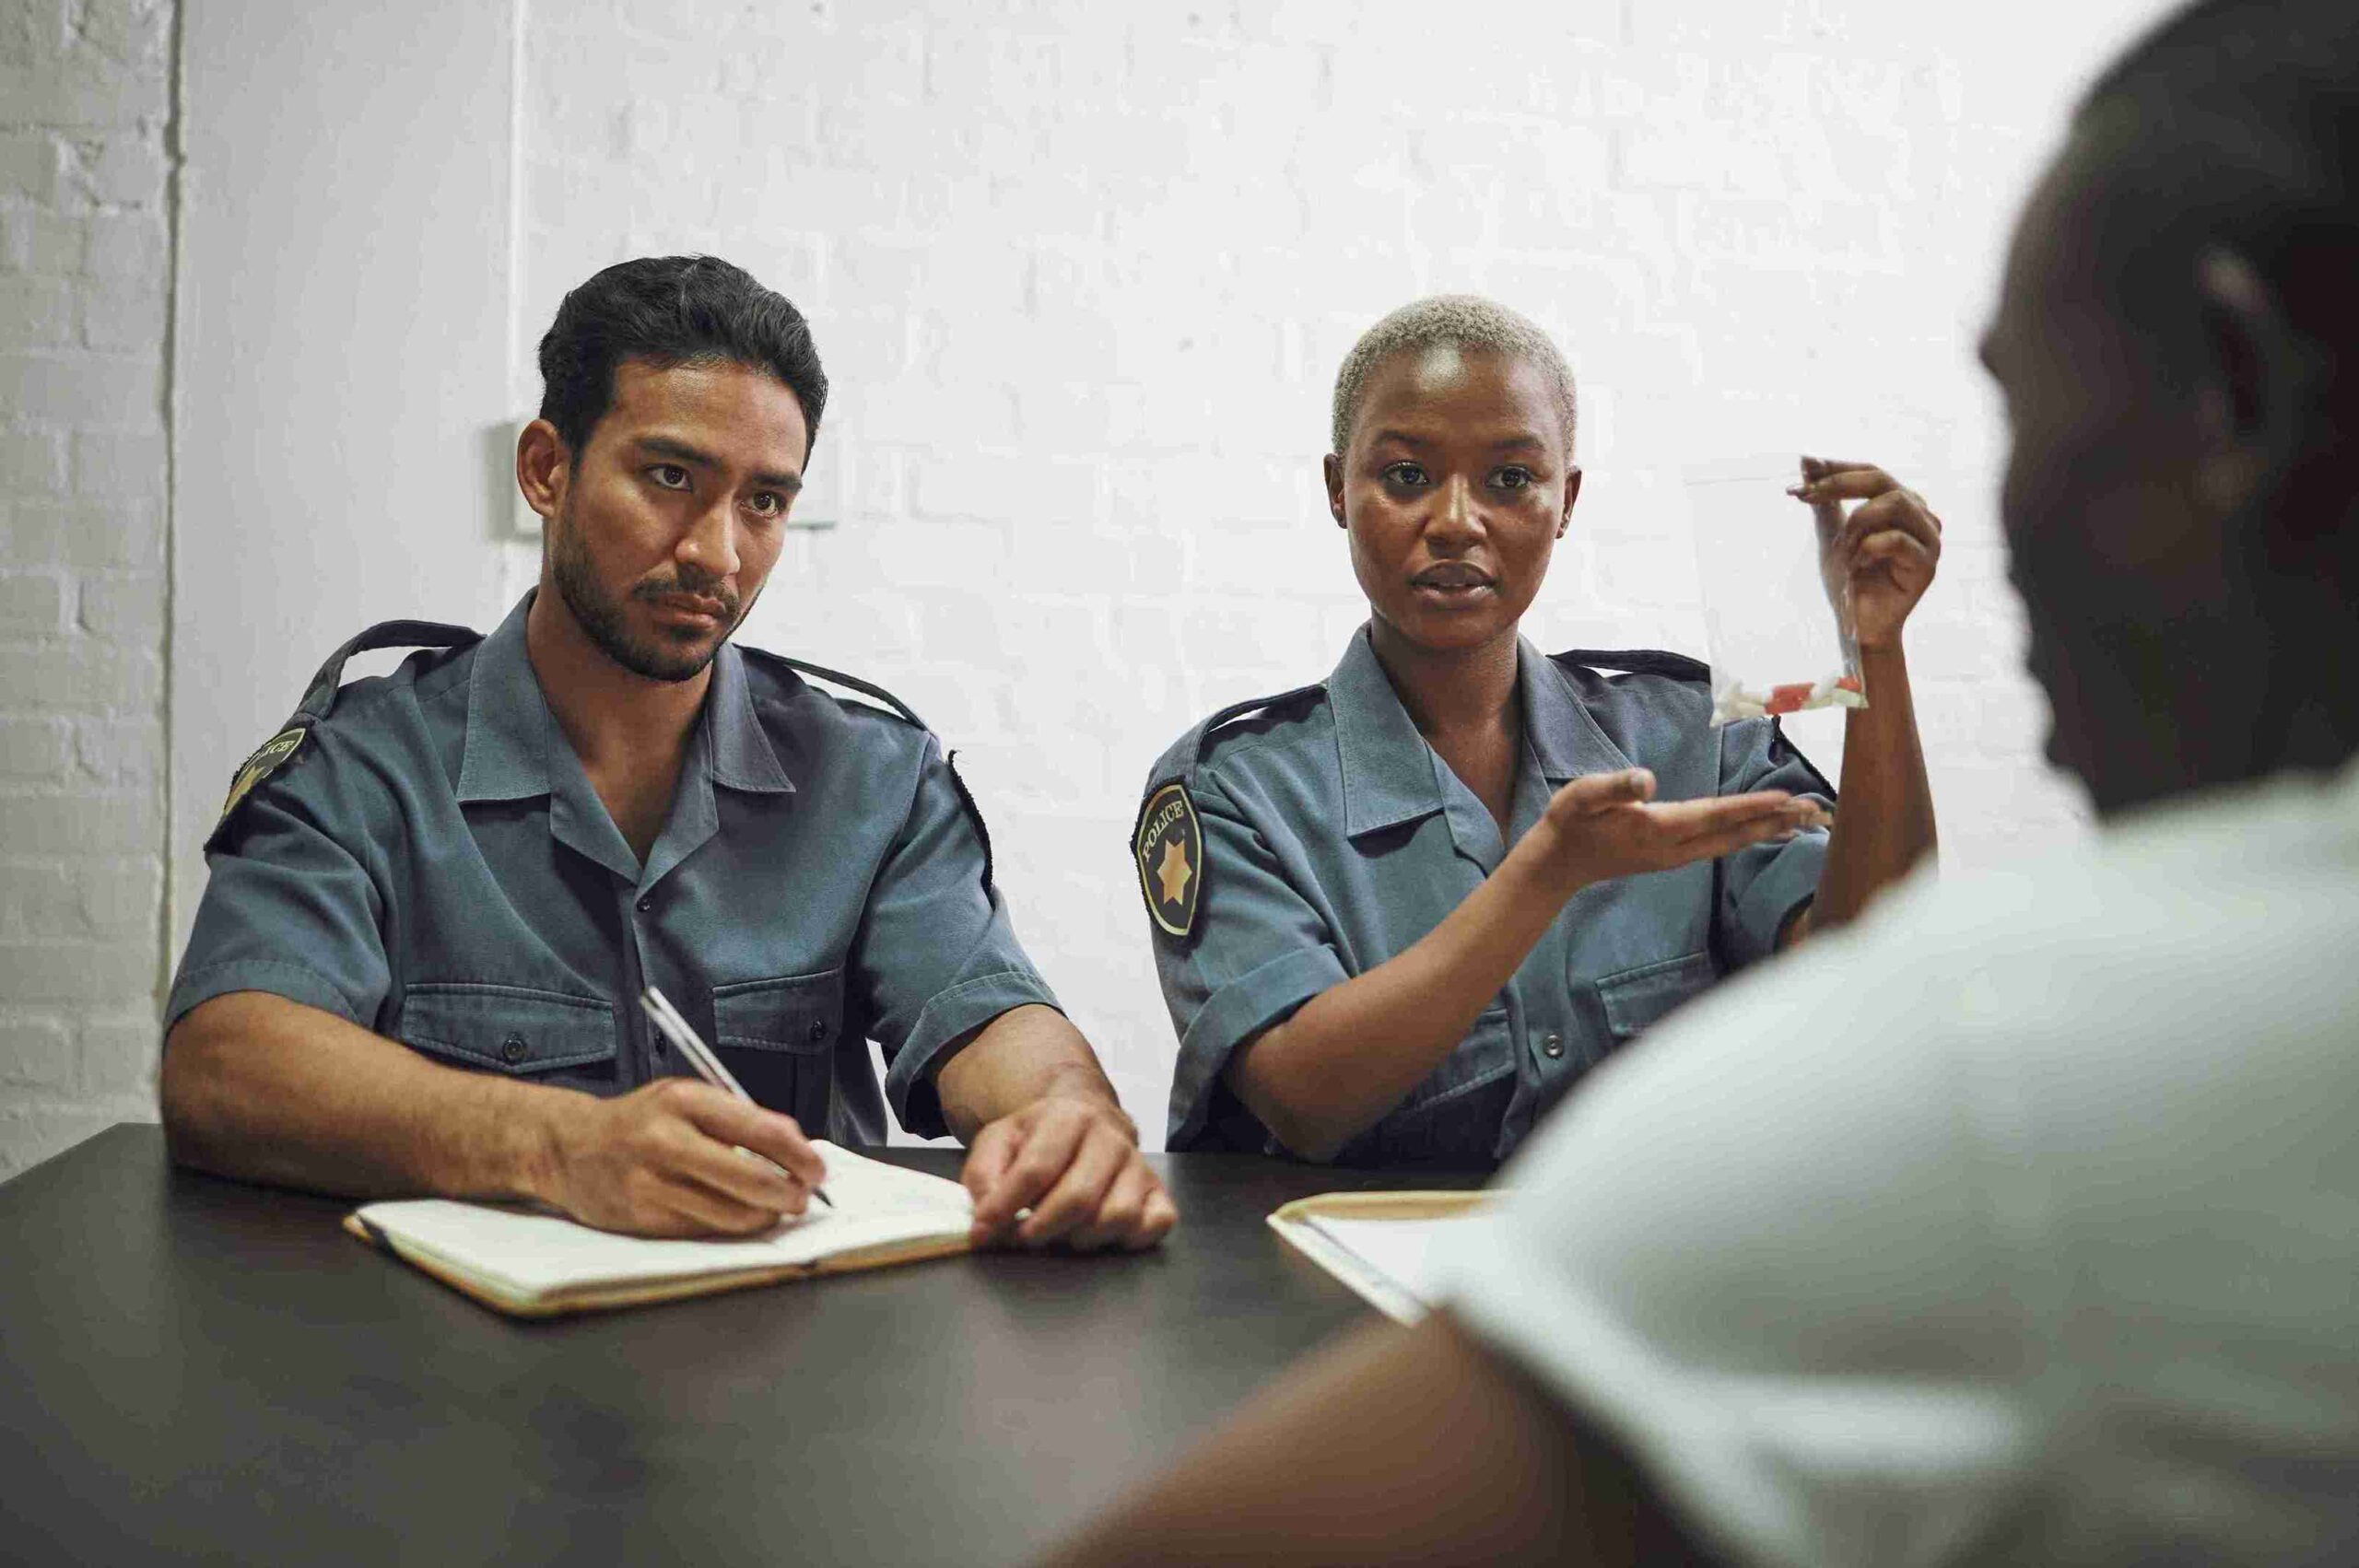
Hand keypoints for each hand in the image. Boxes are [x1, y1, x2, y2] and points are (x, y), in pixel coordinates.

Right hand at [539, 1077, 828, 1237]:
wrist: (569, 1147)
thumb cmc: (641, 1121)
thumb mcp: (687, 1100)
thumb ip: (739, 1120)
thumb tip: (796, 1148)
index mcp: (685, 1101)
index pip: (760, 1130)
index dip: (799, 1155)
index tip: (817, 1167)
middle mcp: (666, 1141)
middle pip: (750, 1179)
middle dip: (789, 1193)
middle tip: (803, 1196)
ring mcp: (652, 1183)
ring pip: (731, 1214)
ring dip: (765, 1216)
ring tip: (775, 1208)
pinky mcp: (643, 1219)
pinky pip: (704, 1231)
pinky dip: (731, 1228)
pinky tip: (739, 1217)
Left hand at [961, 1092, 1177, 1251]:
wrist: (1085, 1123)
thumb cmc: (1037, 1140)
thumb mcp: (999, 1142)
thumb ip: (984, 1177)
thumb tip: (984, 1223)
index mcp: (1068, 1117)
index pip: (1036, 1169)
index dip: (1005, 1207)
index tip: (983, 1233)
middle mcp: (1111, 1138)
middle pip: (1078, 1198)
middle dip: (1043, 1229)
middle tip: (1025, 1237)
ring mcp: (1139, 1165)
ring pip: (1117, 1216)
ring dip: (1082, 1237)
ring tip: (1064, 1232)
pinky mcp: (1159, 1191)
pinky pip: (1156, 1224)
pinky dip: (1129, 1239)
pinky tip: (1103, 1234)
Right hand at [1535, 768, 1823, 891]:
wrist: (1559, 862)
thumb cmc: (1570, 822)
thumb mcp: (1584, 796)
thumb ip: (1614, 787)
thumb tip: (1646, 779)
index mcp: (1658, 829)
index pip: (1715, 815)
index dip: (1751, 806)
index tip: (1787, 799)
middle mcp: (1674, 848)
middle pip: (1734, 834)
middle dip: (1775, 822)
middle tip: (1816, 811)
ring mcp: (1675, 857)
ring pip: (1731, 843)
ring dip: (1767, 830)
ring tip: (1803, 820)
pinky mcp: (1673, 857)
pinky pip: (1720, 846)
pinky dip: (1747, 836)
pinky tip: (1763, 831)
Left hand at [1789, 456, 1942, 652]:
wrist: (1857, 624)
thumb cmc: (1849, 579)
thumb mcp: (1830, 533)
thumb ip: (1824, 499)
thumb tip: (1806, 457)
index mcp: (1901, 503)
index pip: (1871, 472)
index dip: (1838, 469)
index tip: (1804, 469)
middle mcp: (1920, 515)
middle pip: (1882, 480)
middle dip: (1840, 484)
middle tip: (1807, 496)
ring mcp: (1929, 538)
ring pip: (1892, 503)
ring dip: (1856, 523)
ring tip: (1842, 548)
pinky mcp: (1928, 564)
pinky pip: (1896, 540)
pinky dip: (1867, 549)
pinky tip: (1858, 566)